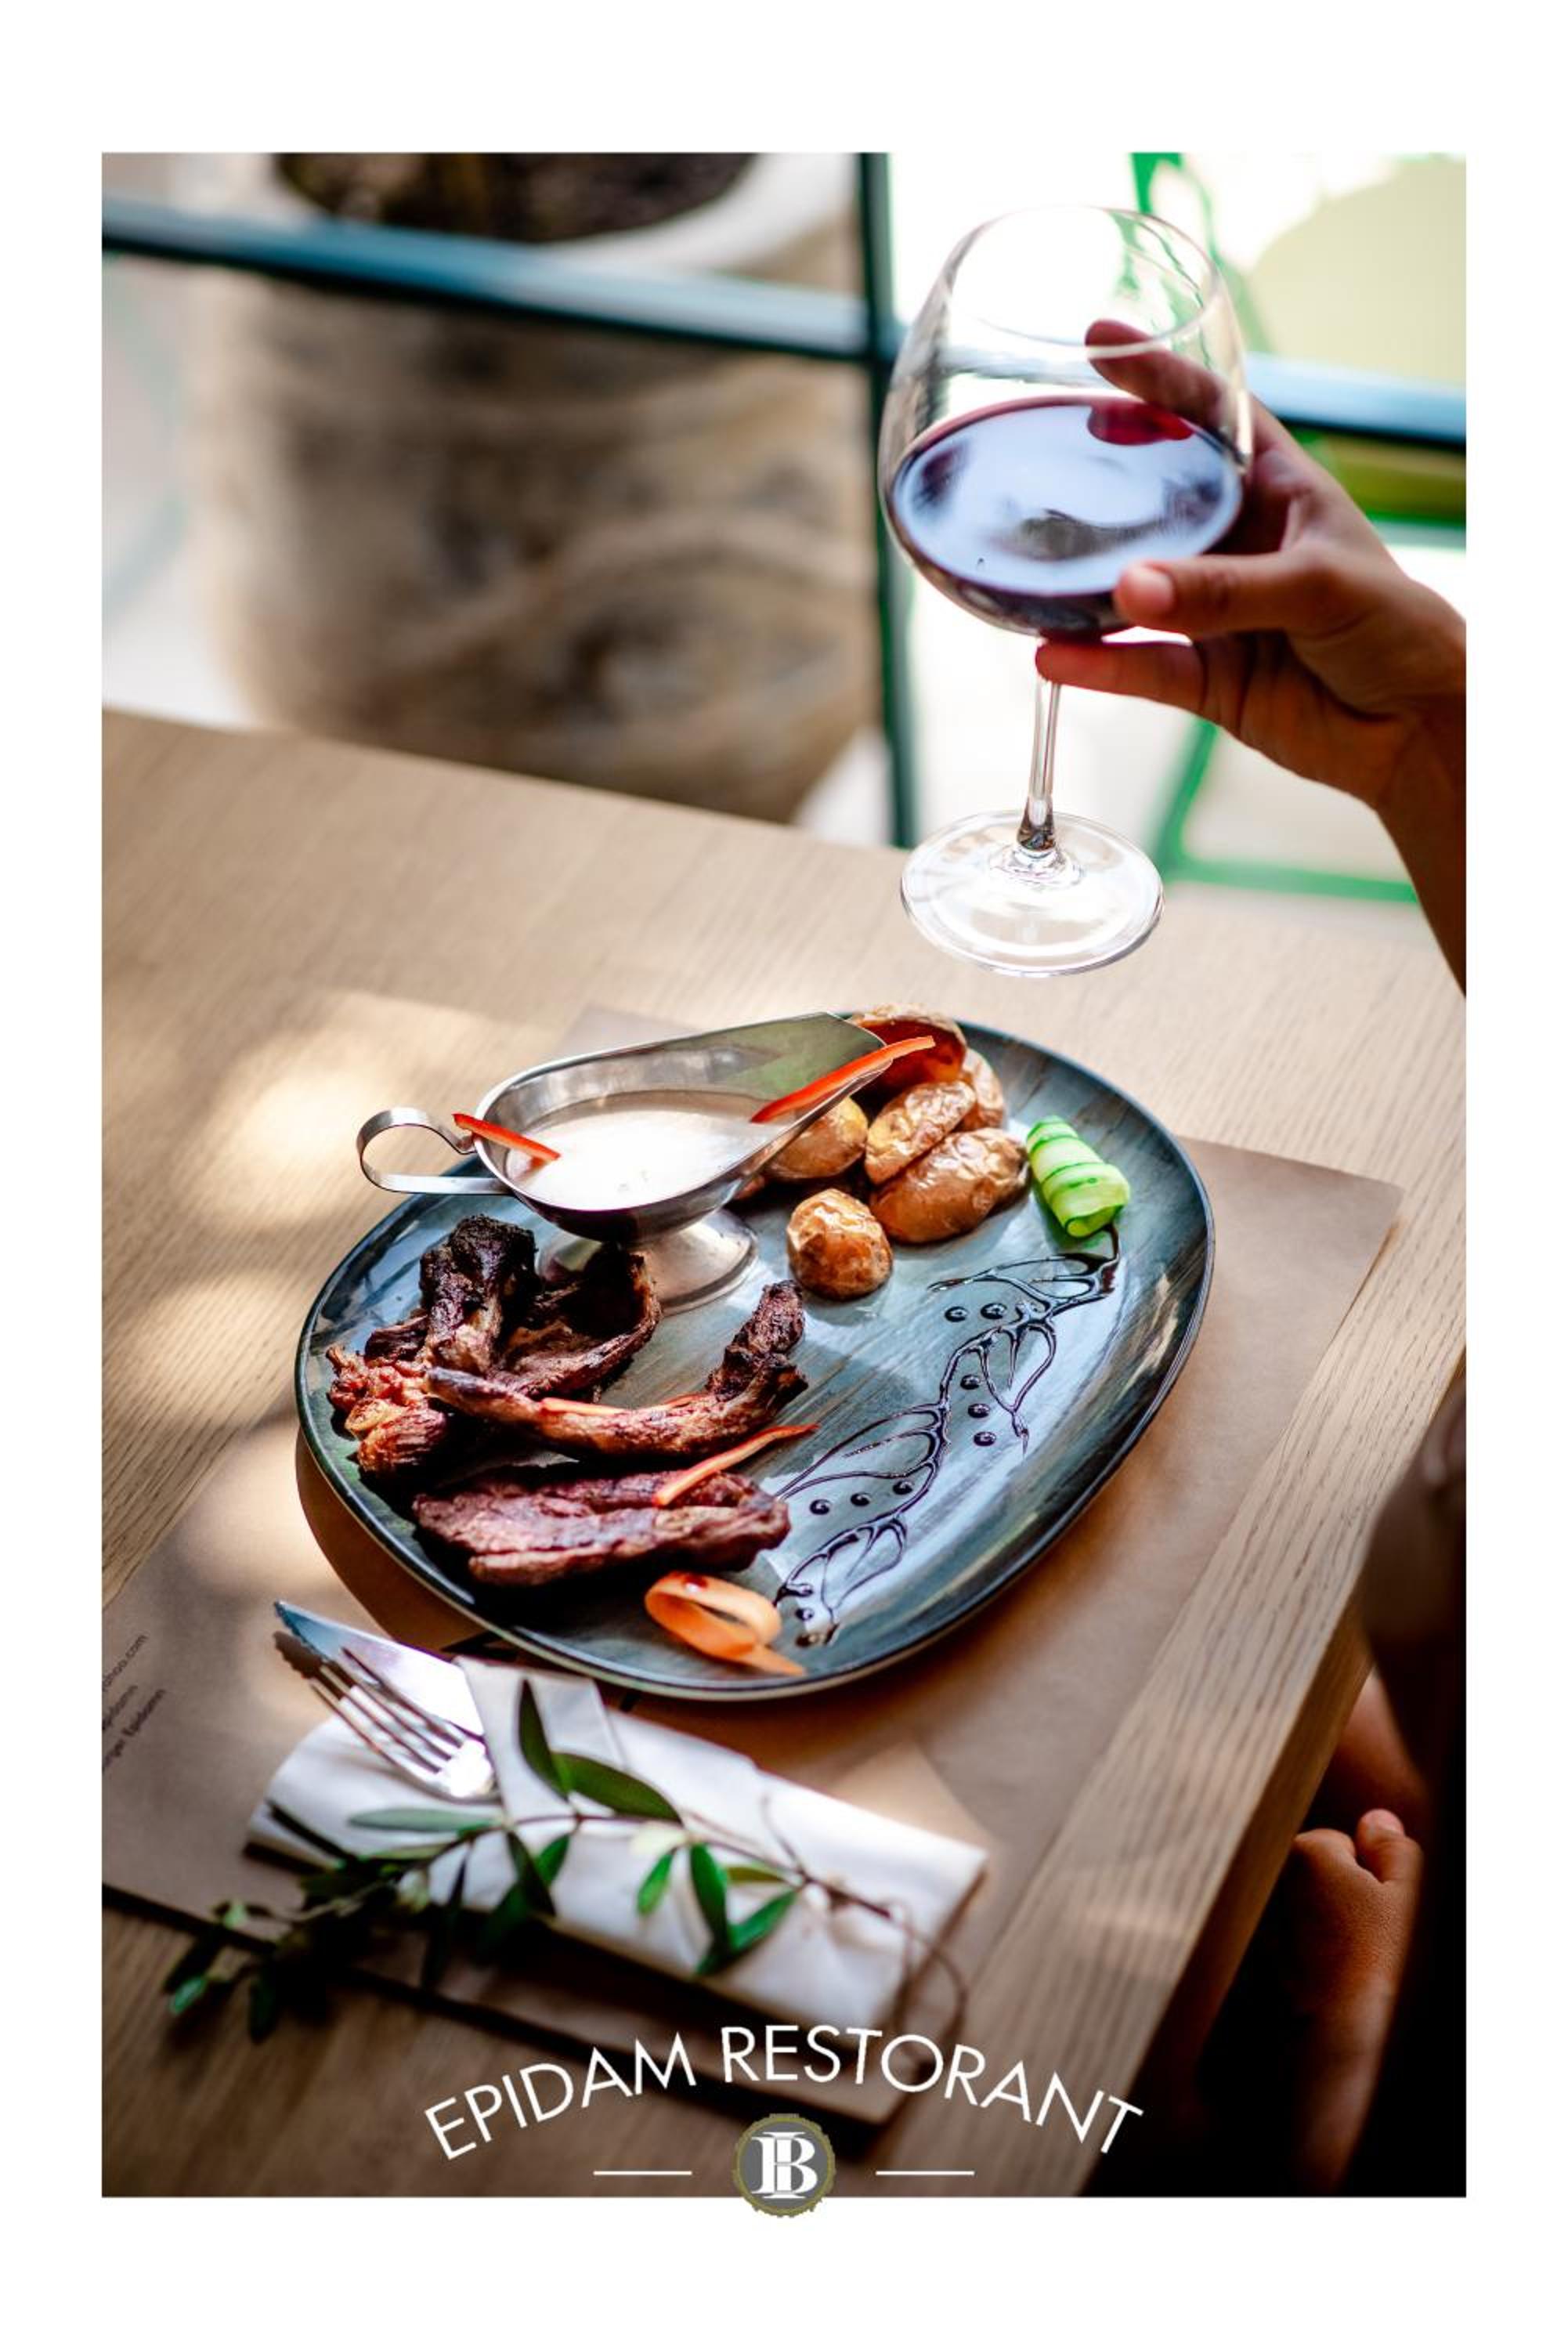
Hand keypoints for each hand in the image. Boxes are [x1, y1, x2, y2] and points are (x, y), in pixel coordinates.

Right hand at [1035, 400, 1464, 819]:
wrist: (1419, 729)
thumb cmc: (1395, 629)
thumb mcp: (1318, 587)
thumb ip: (1222, 590)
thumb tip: (1128, 586)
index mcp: (1278, 490)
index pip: (1212, 415)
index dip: (1159, 378)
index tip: (1100, 344)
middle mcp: (1237, 544)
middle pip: (1153, 498)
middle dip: (1096, 476)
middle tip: (1034, 450)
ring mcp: (1214, 613)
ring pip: (1134, 590)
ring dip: (1082, 585)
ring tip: (1023, 571)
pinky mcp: (1206, 680)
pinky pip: (1139, 667)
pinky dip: (1098, 665)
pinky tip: (1052, 657)